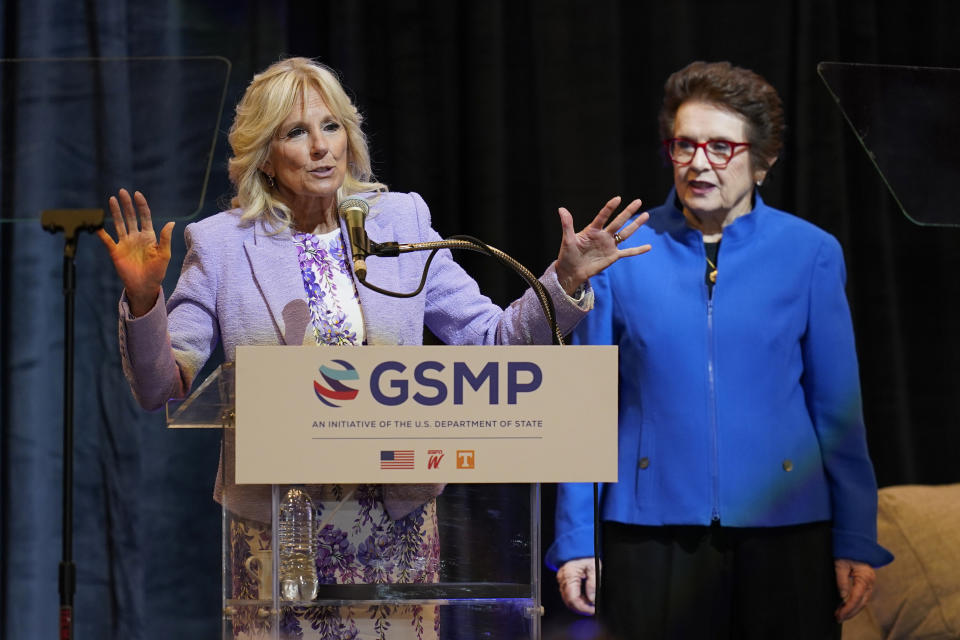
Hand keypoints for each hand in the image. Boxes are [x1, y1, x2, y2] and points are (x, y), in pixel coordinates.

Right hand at [96, 188, 174, 316]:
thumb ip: (165, 238)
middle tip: (122, 192)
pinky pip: (108, 240)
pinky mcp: (116, 252)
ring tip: (112, 200)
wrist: (145, 286)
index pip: (144, 216)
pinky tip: (98, 226)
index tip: (137, 194)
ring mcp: (125, 243)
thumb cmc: (157, 272)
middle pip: (130, 217)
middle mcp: (136, 237)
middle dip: (127, 204)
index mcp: (149, 236)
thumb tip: (171, 222)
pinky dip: (102, 233)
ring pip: (119, 224)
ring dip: (116, 212)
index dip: (141, 205)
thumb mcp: (164, 255)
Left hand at [555, 196, 651, 294]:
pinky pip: (628, 252)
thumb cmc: (567, 255)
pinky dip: (638, 250)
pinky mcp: (613, 256)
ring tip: (646, 215)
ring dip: (636, 225)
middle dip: (628, 211)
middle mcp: (603, 235)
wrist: (571, 271)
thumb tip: (561, 209)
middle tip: (638, 201)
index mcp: (592, 230)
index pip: (603, 216)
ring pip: (625, 233)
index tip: (618, 198)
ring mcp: (609, 245)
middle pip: (618, 221)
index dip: (610, 208)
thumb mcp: (567, 240)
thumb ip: (567, 224)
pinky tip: (649, 247)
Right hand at [557, 557, 596, 614]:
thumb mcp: (594, 567)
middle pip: (569, 601)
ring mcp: (561, 580)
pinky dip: (576, 598)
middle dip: (581, 608)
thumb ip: (593, 584)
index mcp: (569, 575)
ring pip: (568, 598)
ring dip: (578, 604)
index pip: (573, 598)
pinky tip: (585, 598)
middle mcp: (562, 578)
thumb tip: (592, 599)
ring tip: (590, 604)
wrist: (579, 547)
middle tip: (592, 609)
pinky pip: (568, 593)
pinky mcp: (563, 580)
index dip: (583, 607)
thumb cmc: (585, 555)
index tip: (592, 610)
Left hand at [834, 558, 874, 621]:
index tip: (839, 614)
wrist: (854, 543)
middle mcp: (870, 582)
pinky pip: (862, 597)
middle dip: (850, 612)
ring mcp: (870, 583)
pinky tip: (846, 608)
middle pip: (862, 602)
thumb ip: (841, 580)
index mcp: (865, 577)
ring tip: (841, 616)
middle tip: (838, 618)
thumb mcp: (840, 564)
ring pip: (863, 601)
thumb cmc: (846, 552)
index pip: (857, 597)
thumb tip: (843, 596)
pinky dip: (854, 604)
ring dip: (852, 610)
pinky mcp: (866, 584)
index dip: (848, 607)